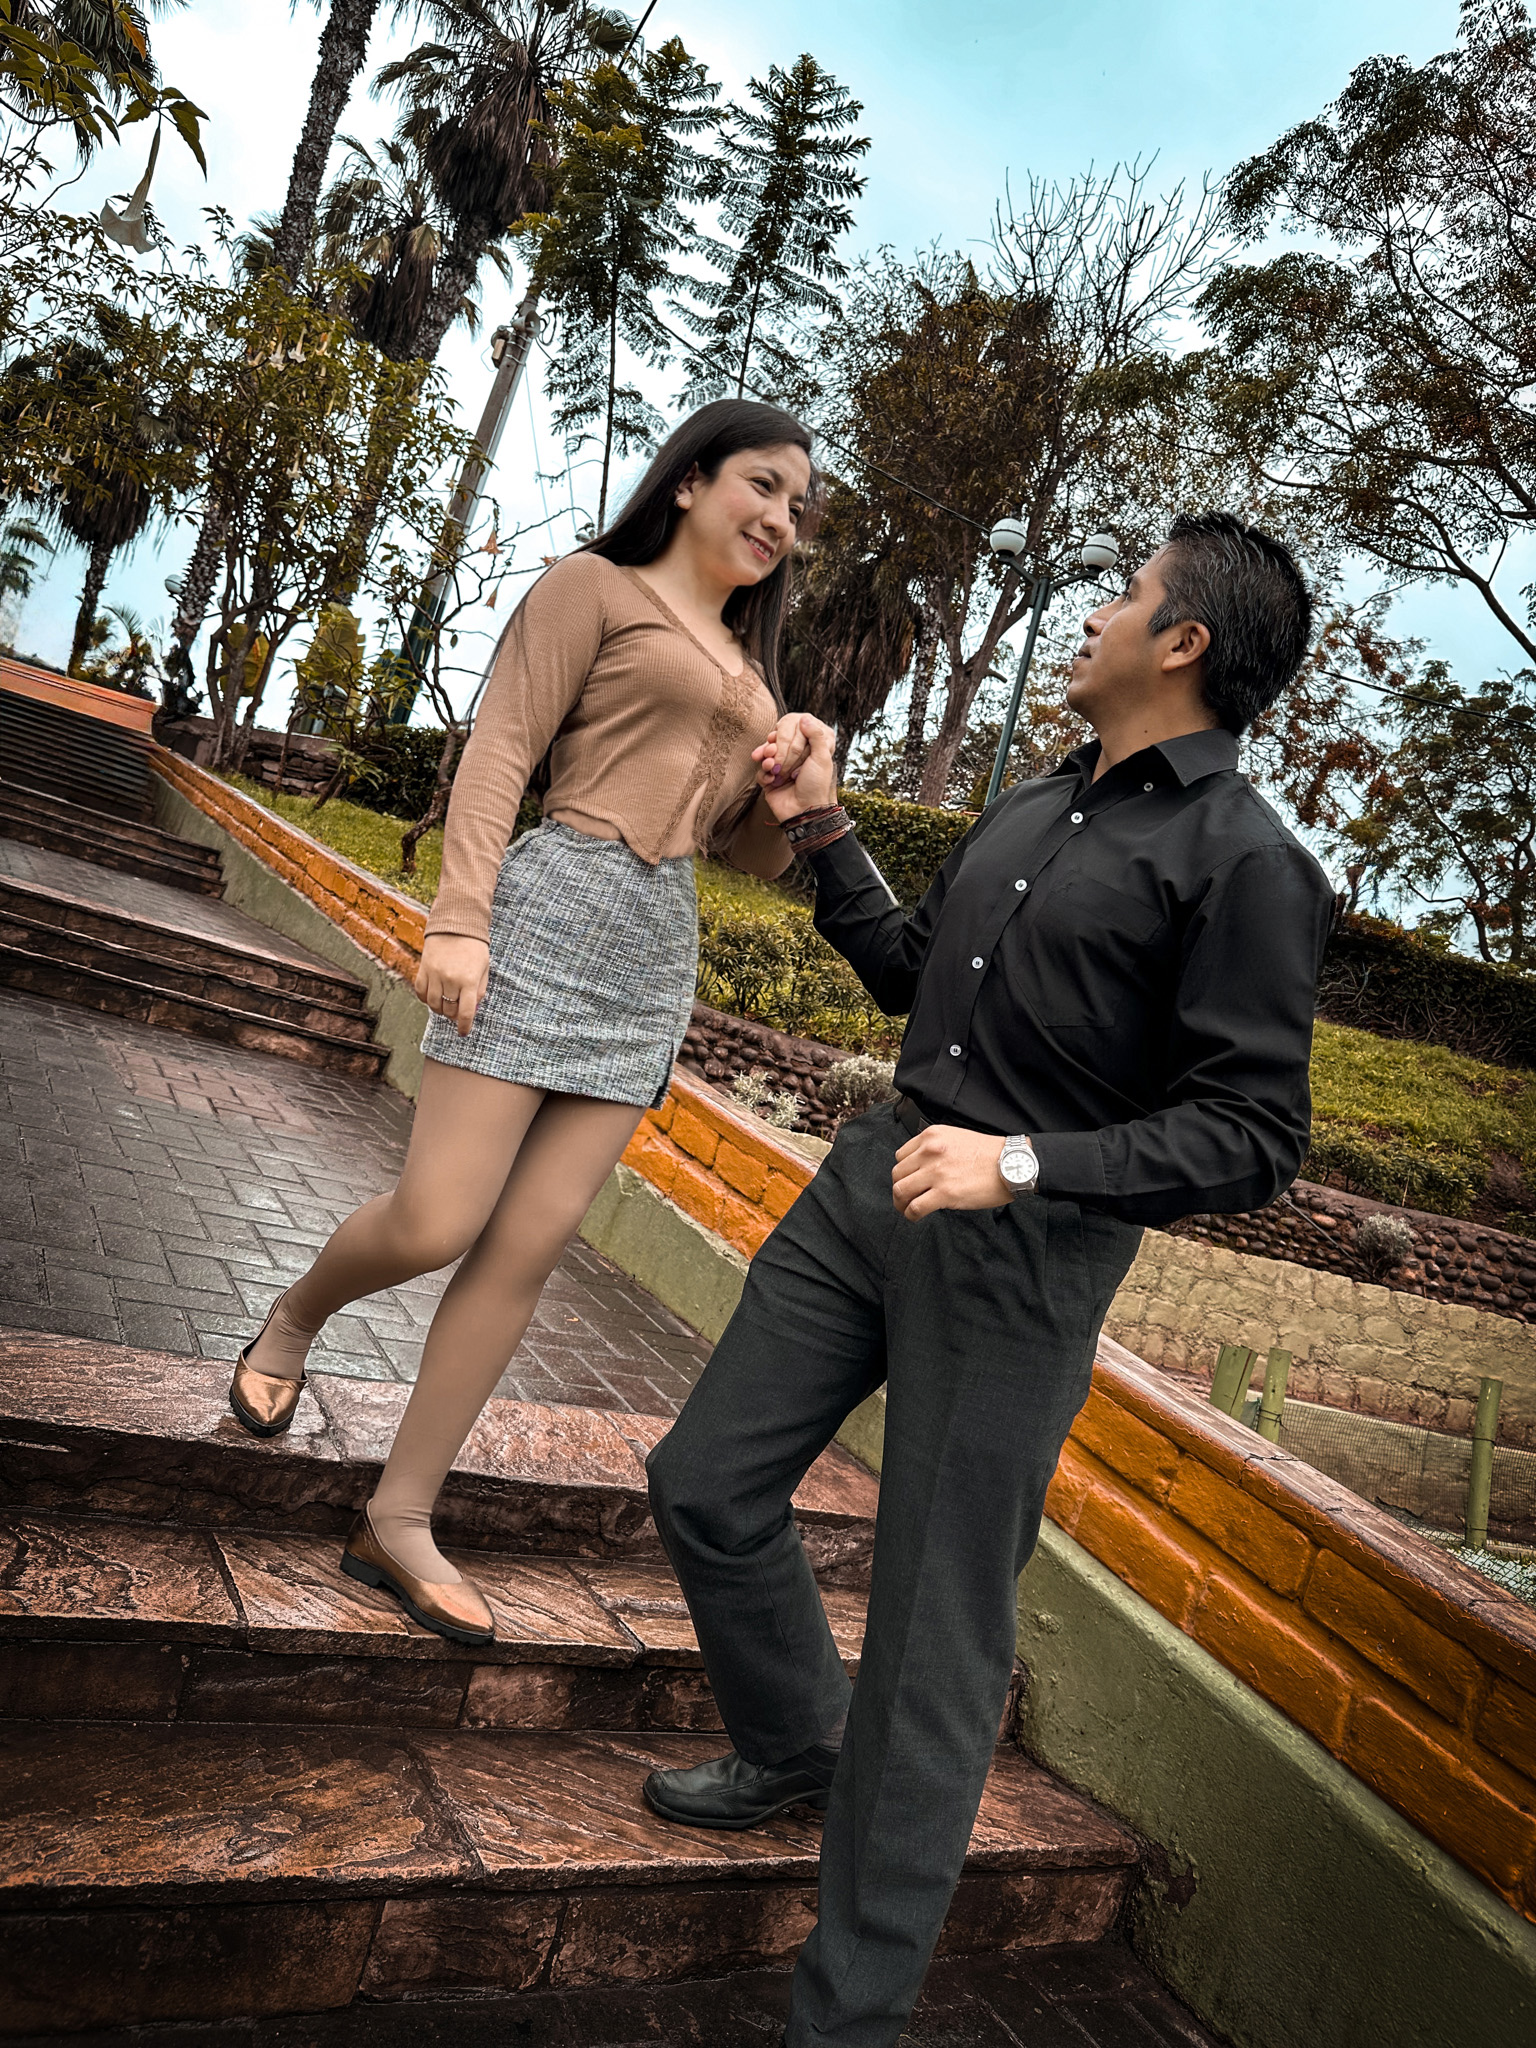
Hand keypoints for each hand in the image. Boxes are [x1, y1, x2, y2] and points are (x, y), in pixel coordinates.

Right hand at [414, 934, 490, 1036]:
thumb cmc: (474, 948)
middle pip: (448, 1010)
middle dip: (454, 1015)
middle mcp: (450, 980)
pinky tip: (434, 996)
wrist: (456, 924)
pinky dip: (426, 999)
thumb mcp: (484, 968)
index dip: (464, 1026)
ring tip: (446, 1003)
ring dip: (440, 1009)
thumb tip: (472, 1010)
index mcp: (468, 980)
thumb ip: (479, 990)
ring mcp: (435, 975)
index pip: (466, 1012)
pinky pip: (421, 992)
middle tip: (457, 1011)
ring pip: (434, 1004)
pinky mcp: (423, 969)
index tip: (463, 1033)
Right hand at [752, 713, 837, 823]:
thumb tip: (805, 717)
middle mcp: (795, 759)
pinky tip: (772, 780)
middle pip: (777, 743)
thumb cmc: (816, 785)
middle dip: (775, 748)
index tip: (784, 736)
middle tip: (774, 753)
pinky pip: (761, 772)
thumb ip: (816, 736)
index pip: (794, 734)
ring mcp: (782, 770)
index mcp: (809, 752)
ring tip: (771, 765)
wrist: (804, 811)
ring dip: (766, 758)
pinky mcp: (771, 782)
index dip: (787, 735)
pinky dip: (764, 774)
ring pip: (766, 756)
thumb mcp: (821, 758)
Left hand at [892, 1124, 1010, 1219]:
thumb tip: (921, 1168)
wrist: (1012, 1164)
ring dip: (901, 1203)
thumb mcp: (956, 1138)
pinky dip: (910, 1215)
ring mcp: (936, 1172)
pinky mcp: (944, 1193)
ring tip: (907, 1209)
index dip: (904, 1172)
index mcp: (932, 1136)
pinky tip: (915, 1216)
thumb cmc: (990, 1154)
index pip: (901, 1156)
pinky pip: (915, 1207)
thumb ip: (935, 1148)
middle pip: (897, 1174)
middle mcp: (929, 1151)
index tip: (909, 1181)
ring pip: (900, 1191)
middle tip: (905, 1198)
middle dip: (899, 1188)